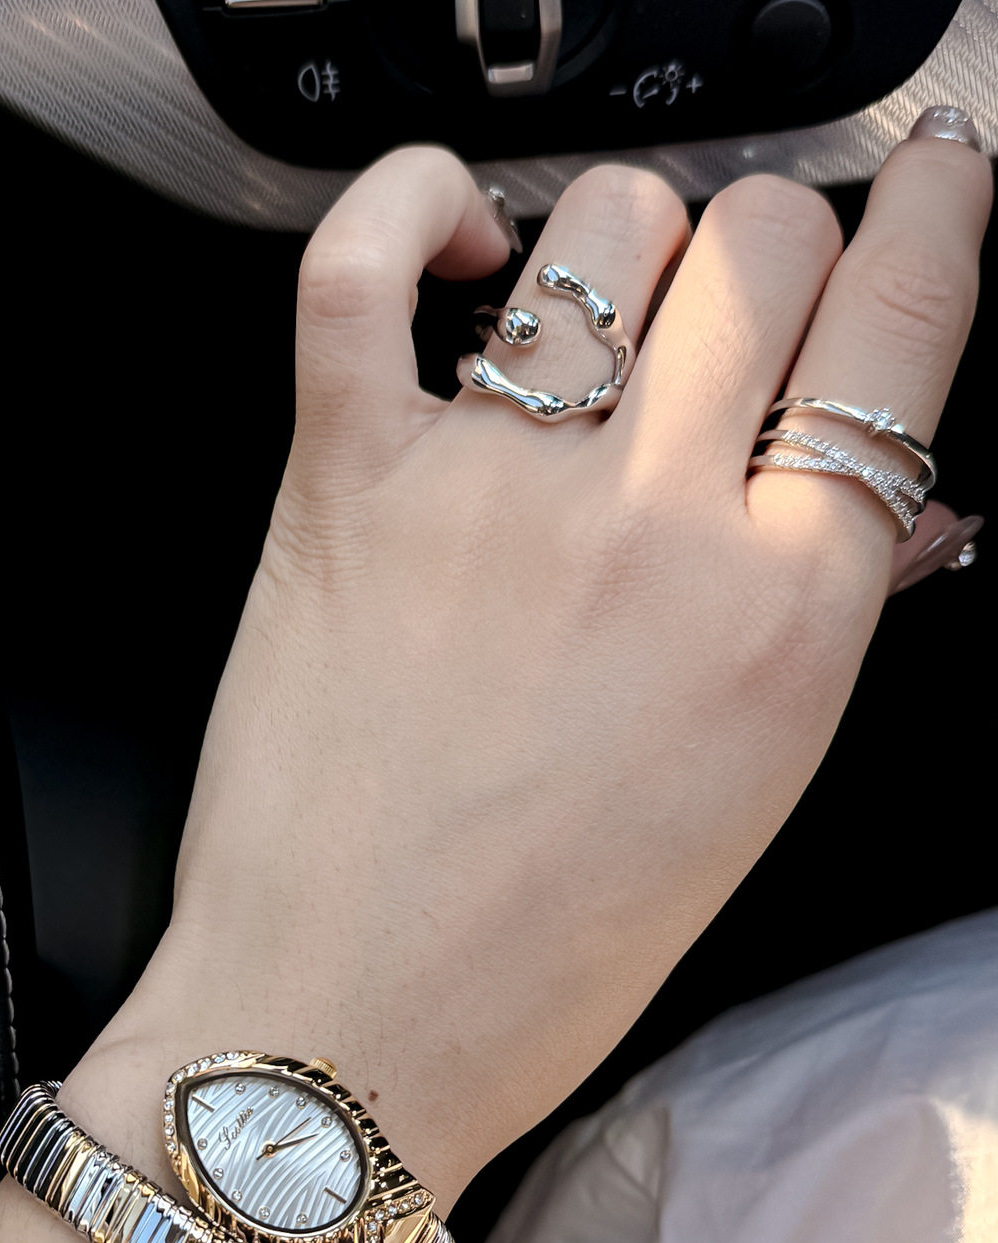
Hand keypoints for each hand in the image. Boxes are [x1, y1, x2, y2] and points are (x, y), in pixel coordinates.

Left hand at [74, 113, 990, 1207]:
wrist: (344, 1029)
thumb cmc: (536, 955)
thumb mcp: (740, 797)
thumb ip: (821, 619)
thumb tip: (899, 507)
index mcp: (781, 617)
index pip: (899, 338)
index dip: (930, 224)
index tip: (928, 181)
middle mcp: (651, 531)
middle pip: (764, 247)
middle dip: (769, 250)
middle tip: (731, 310)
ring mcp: (491, 494)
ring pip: (603, 228)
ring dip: (621, 245)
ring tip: (594, 320)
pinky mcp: (344, 487)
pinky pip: (364, 267)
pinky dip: (409, 210)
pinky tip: (454, 247)